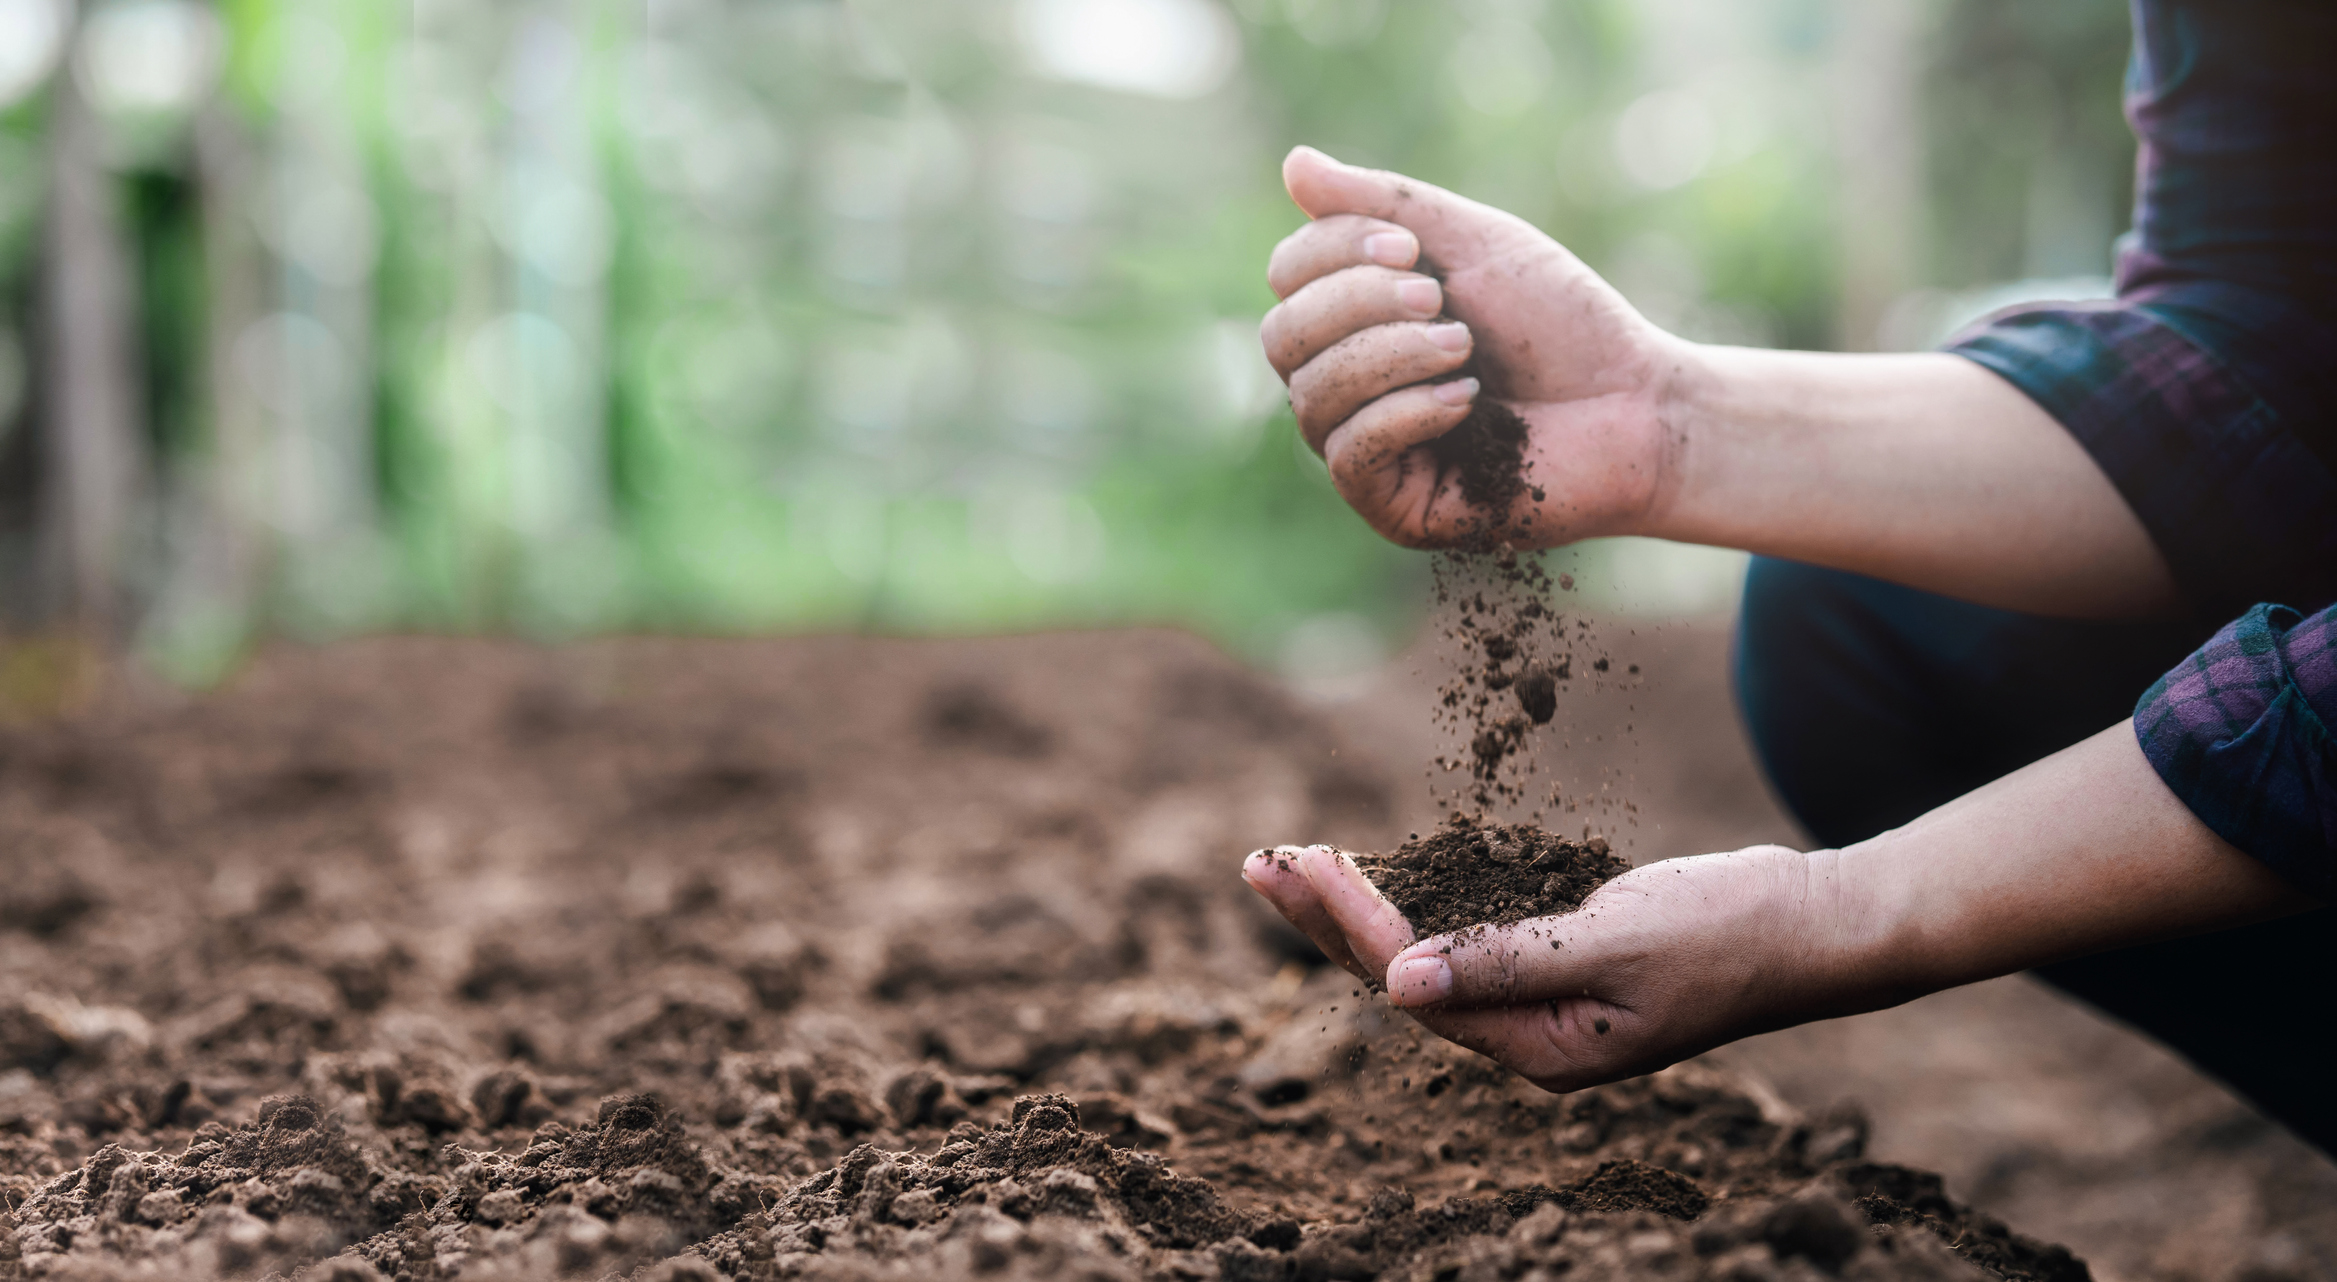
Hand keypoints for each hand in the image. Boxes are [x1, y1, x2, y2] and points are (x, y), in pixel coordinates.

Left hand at [1240, 842, 1885, 1092]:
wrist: (1815, 924)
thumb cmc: (1730, 931)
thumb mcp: (1616, 945)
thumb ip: (1508, 962)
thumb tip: (1399, 984)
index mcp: (1542, 1049)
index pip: (1415, 986)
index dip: (1350, 924)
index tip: (1298, 864)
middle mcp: (1531, 1037)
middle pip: (1401, 980)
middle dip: (1327, 920)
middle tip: (1259, 860)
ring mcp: (1545, 1003)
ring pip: (1425, 958)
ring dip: (1360, 911)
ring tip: (1292, 865)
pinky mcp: (1560, 963)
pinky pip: (1466, 938)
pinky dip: (1418, 903)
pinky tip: (1380, 877)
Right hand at [1260, 146, 1683, 548]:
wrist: (1638, 405)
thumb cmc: (1563, 324)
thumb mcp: (1474, 243)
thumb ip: (1385, 204)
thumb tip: (1292, 165)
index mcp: (1358, 320)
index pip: (1288, 279)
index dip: (1331, 252)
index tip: (1410, 248)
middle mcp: (1347, 385)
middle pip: (1282, 337)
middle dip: (1356, 305)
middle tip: (1438, 299)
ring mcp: (1365, 450)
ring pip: (1311, 395)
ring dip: (1390, 356)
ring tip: (1464, 348)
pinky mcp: (1393, 506)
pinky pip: (1350, 455)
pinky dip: (1404, 413)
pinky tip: (1466, 399)